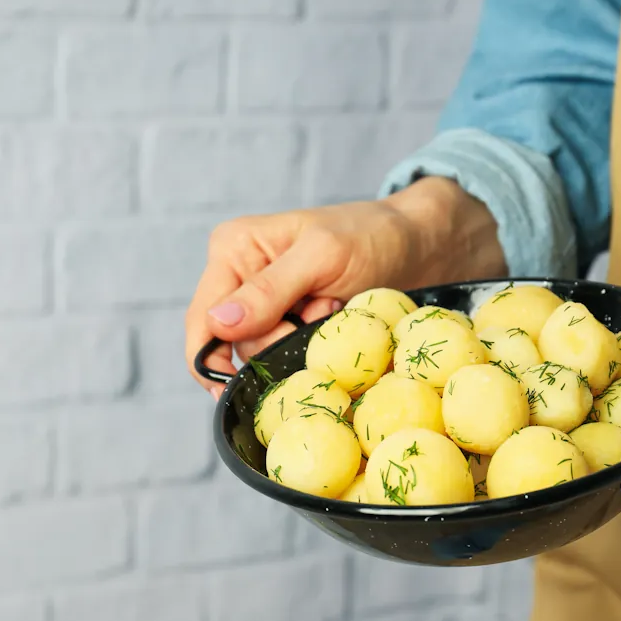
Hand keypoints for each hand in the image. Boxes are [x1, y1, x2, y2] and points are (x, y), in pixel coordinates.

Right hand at [184, 177, 505, 395]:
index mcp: (234, 249)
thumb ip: (269, 291)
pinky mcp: (290, 322)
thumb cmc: (372, 236)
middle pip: (231, 344)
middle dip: (275, 343)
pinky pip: (284, 353)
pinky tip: (331, 323)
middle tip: (319, 315)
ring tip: (331, 311)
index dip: (215, 358)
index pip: (203, 318)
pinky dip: (308, 349)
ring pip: (259, 353)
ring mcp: (265, 303)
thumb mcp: (322, 257)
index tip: (242, 384)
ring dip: (297, 344)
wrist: (417, 246)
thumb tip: (221, 324)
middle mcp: (240, 276)